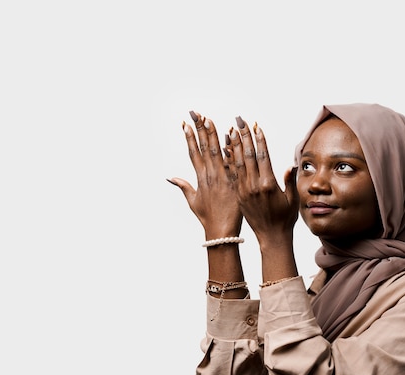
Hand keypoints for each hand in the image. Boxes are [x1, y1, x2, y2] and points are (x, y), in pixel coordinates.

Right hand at [168, 111, 241, 239]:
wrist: (222, 232)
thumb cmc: (208, 218)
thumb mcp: (193, 201)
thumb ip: (183, 186)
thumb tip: (170, 177)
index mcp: (200, 179)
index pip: (193, 153)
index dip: (189, 138)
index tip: (185, 123)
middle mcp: (210, 176)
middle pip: (203, 148)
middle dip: (199, 130)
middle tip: (196, 114)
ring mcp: (222, 178)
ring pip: (216, 151)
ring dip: (212, 134)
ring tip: (208, 119)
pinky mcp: (235, 182)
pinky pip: (234, 161)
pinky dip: (232, 148)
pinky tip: (230, 134)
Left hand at [225, 116, 298, 246]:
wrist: (271, 237)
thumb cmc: (285, 218)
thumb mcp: (292, 199)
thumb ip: (289, 182)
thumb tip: (291, 166)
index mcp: (268, 184)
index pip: (262, 156)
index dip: (259, 139)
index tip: (255, 125)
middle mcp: (254, 186)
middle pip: (248, 155)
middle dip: (243, 136)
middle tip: (239, 120)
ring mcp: (244, 190)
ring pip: (237, 163)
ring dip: (234, 145)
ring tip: (229, 129)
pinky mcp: (239, 195)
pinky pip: (232, 174)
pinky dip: (229, 160)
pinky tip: (225, 149)